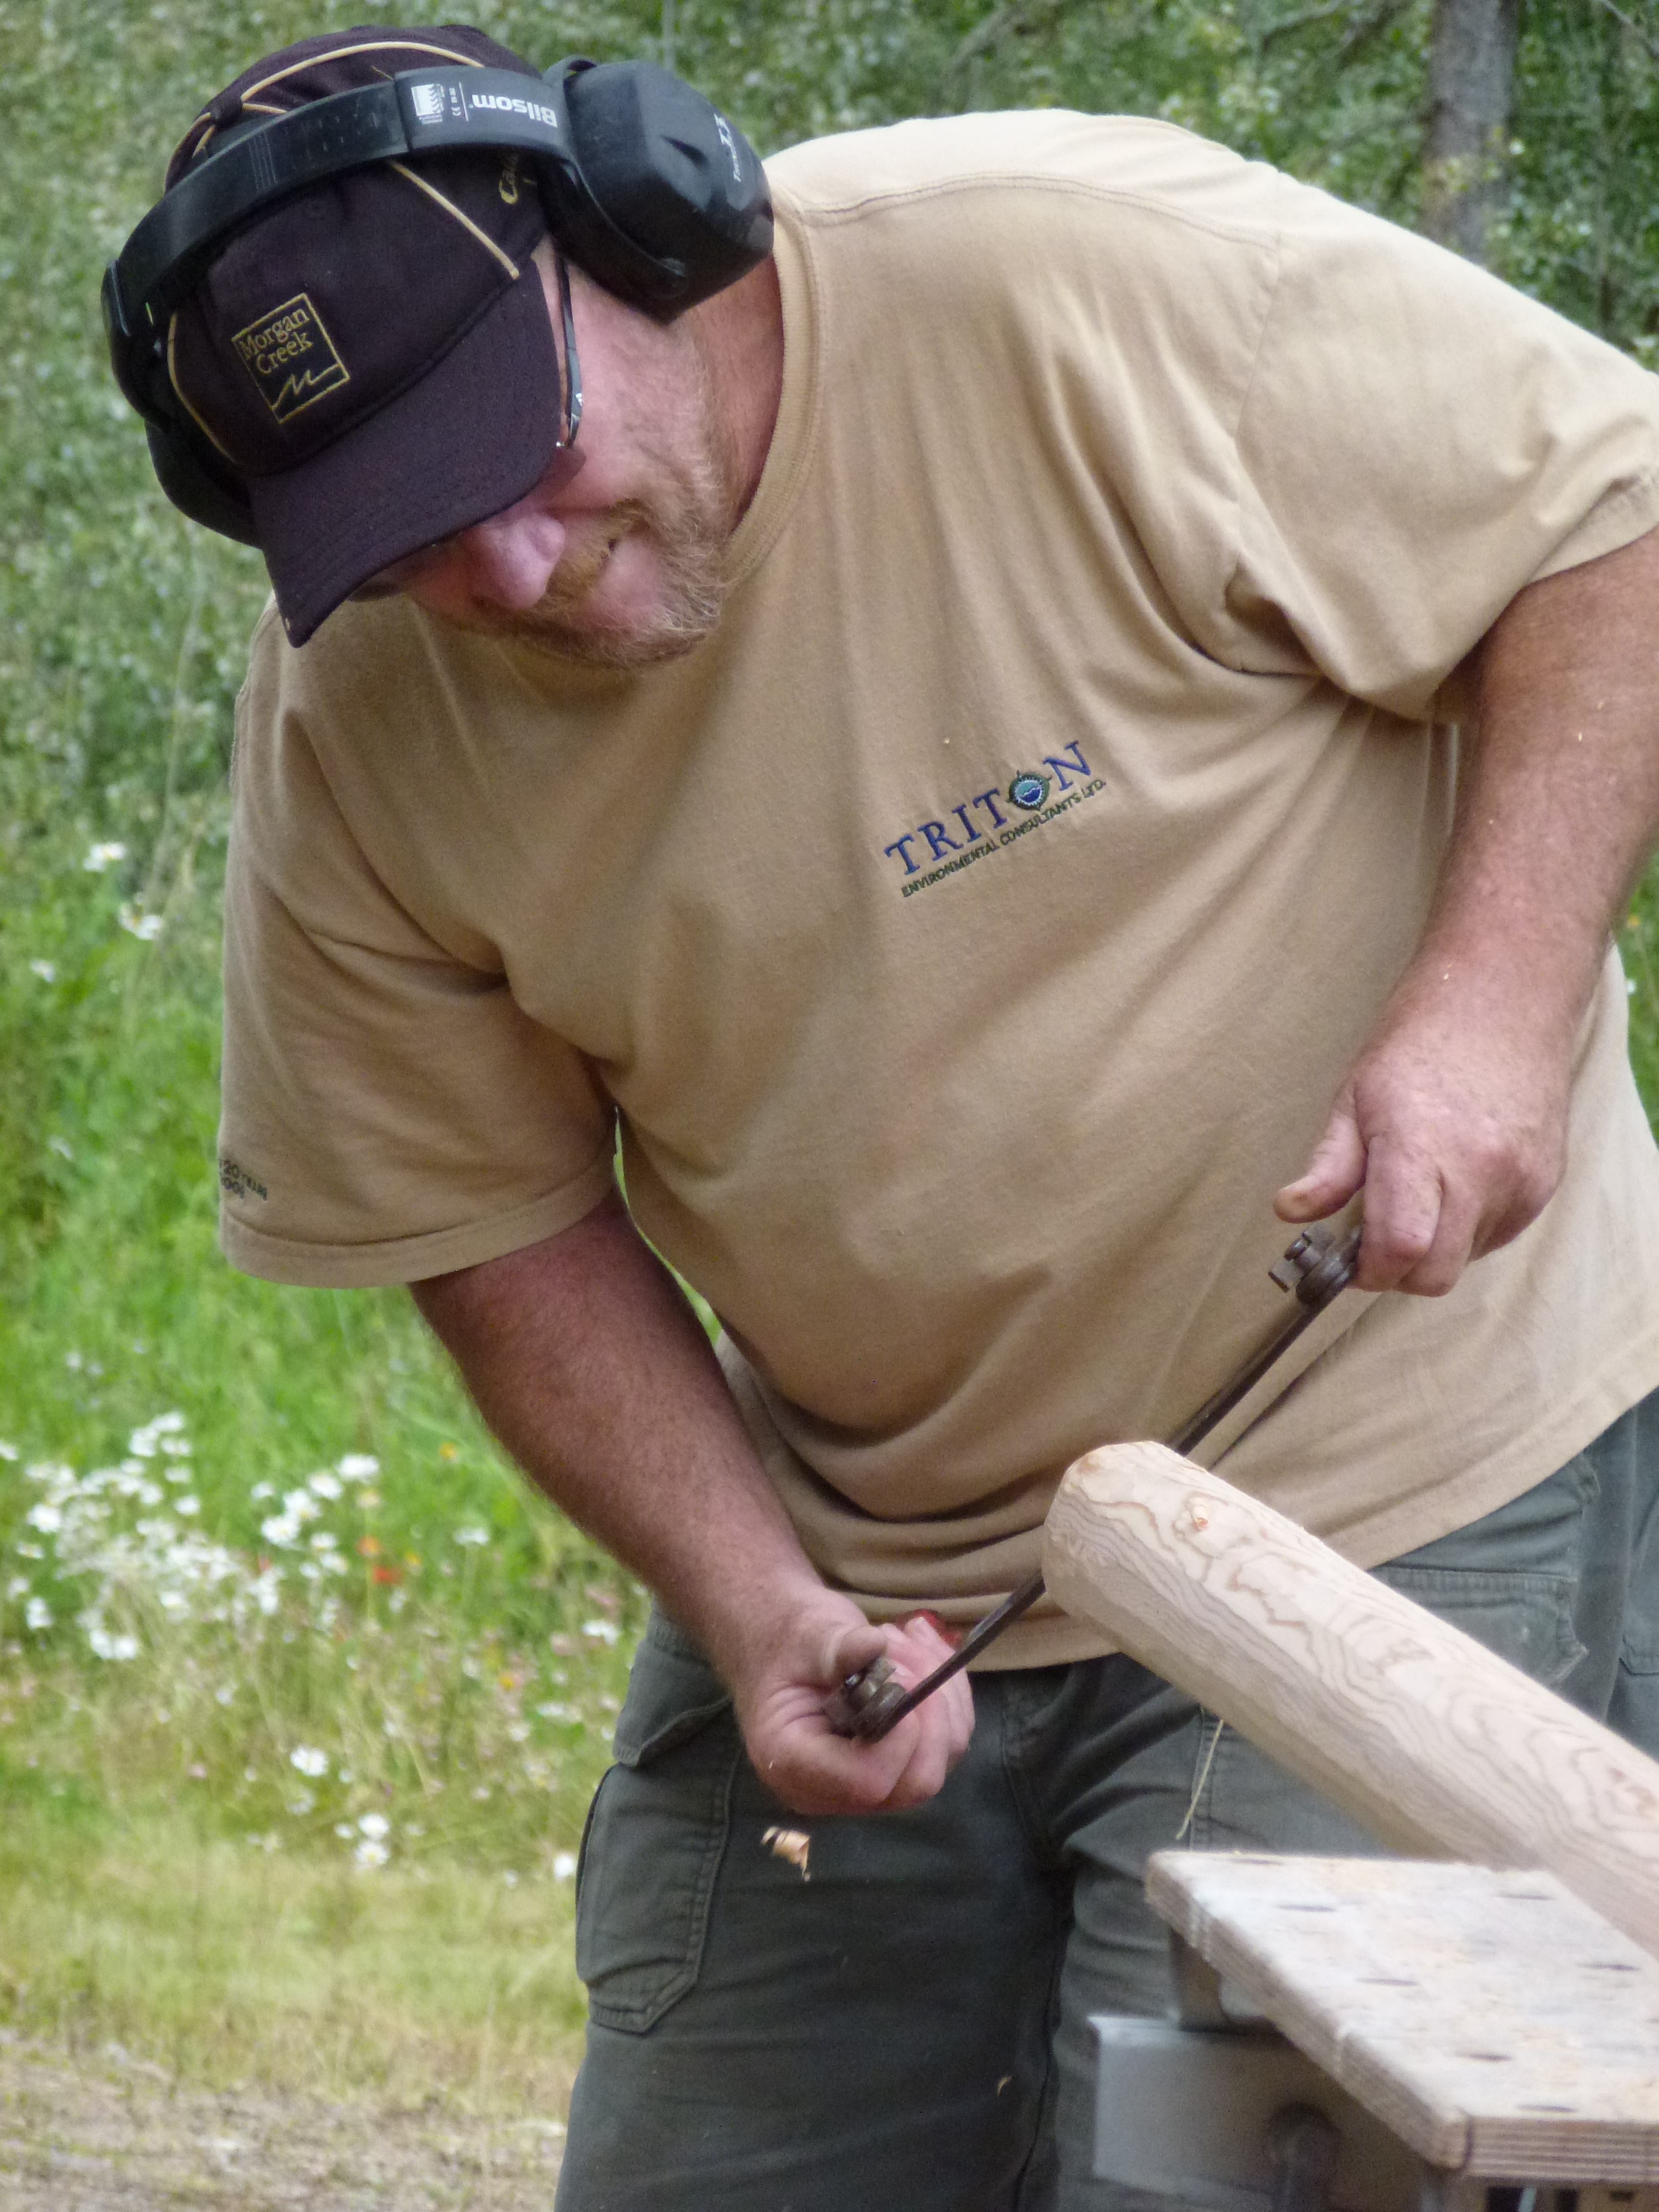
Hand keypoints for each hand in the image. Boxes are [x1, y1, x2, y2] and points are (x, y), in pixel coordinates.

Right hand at [729, 1592, 974, 1817]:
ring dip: (939, 1689)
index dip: (899, 1732)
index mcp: (794, 1766)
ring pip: (942, 1758)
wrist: (781, 1638)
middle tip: (901, 1645)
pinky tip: (918, 1647)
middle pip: (917, 1781)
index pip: (868, 1781)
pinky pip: (947, 1741)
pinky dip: (948, 1691)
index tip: (896, 1672)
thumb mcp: (806, 1634)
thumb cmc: (786, 1637)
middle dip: (930, 1708)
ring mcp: (870, 1783)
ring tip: (901, 1637)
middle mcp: (833, 1790)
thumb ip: (837, 1646)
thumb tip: (872, 1645)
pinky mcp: (897, 1764)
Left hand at [1275, 973, 1571, 1295]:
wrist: (1503, 999)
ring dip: (1437, 1247)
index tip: (1351, 1263)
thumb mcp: (1355, 1097)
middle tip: (1378, 1238)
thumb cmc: (1420, 1042)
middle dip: (1400, 1271)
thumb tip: (1290, 1211)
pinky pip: (1500, 1235)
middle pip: (1436, 1274)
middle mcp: (1480, 1172)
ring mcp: (1521, 1180)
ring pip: (1468, 1258)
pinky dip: (1471, 1228)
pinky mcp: (1546, 1182)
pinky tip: (1457, 1182)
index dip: (1369, 1272)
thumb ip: (1328, 1166)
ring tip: (1421, 1192)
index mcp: (1421, 1149)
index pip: (1400, 1248)